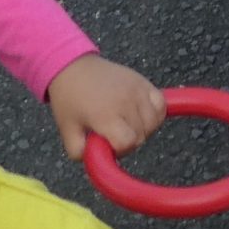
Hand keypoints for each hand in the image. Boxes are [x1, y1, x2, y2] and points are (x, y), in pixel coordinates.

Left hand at [47, 54, 166, 161]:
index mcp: (105, 115)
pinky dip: (155, 114)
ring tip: (125, 124)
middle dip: (129, 141)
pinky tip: (140, 116)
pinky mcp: (143, 82)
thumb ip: (80, 153)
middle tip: (113, 134)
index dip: (121, 149)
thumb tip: (98, 162)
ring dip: (143, 129)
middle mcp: (124, 102)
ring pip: (153, 122)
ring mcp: (136, 90)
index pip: (129, 142)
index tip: (110, 144)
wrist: (73, 67)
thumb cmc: (69, 99)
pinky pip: (161, 105)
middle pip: (142, 135)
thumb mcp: (67, 130)